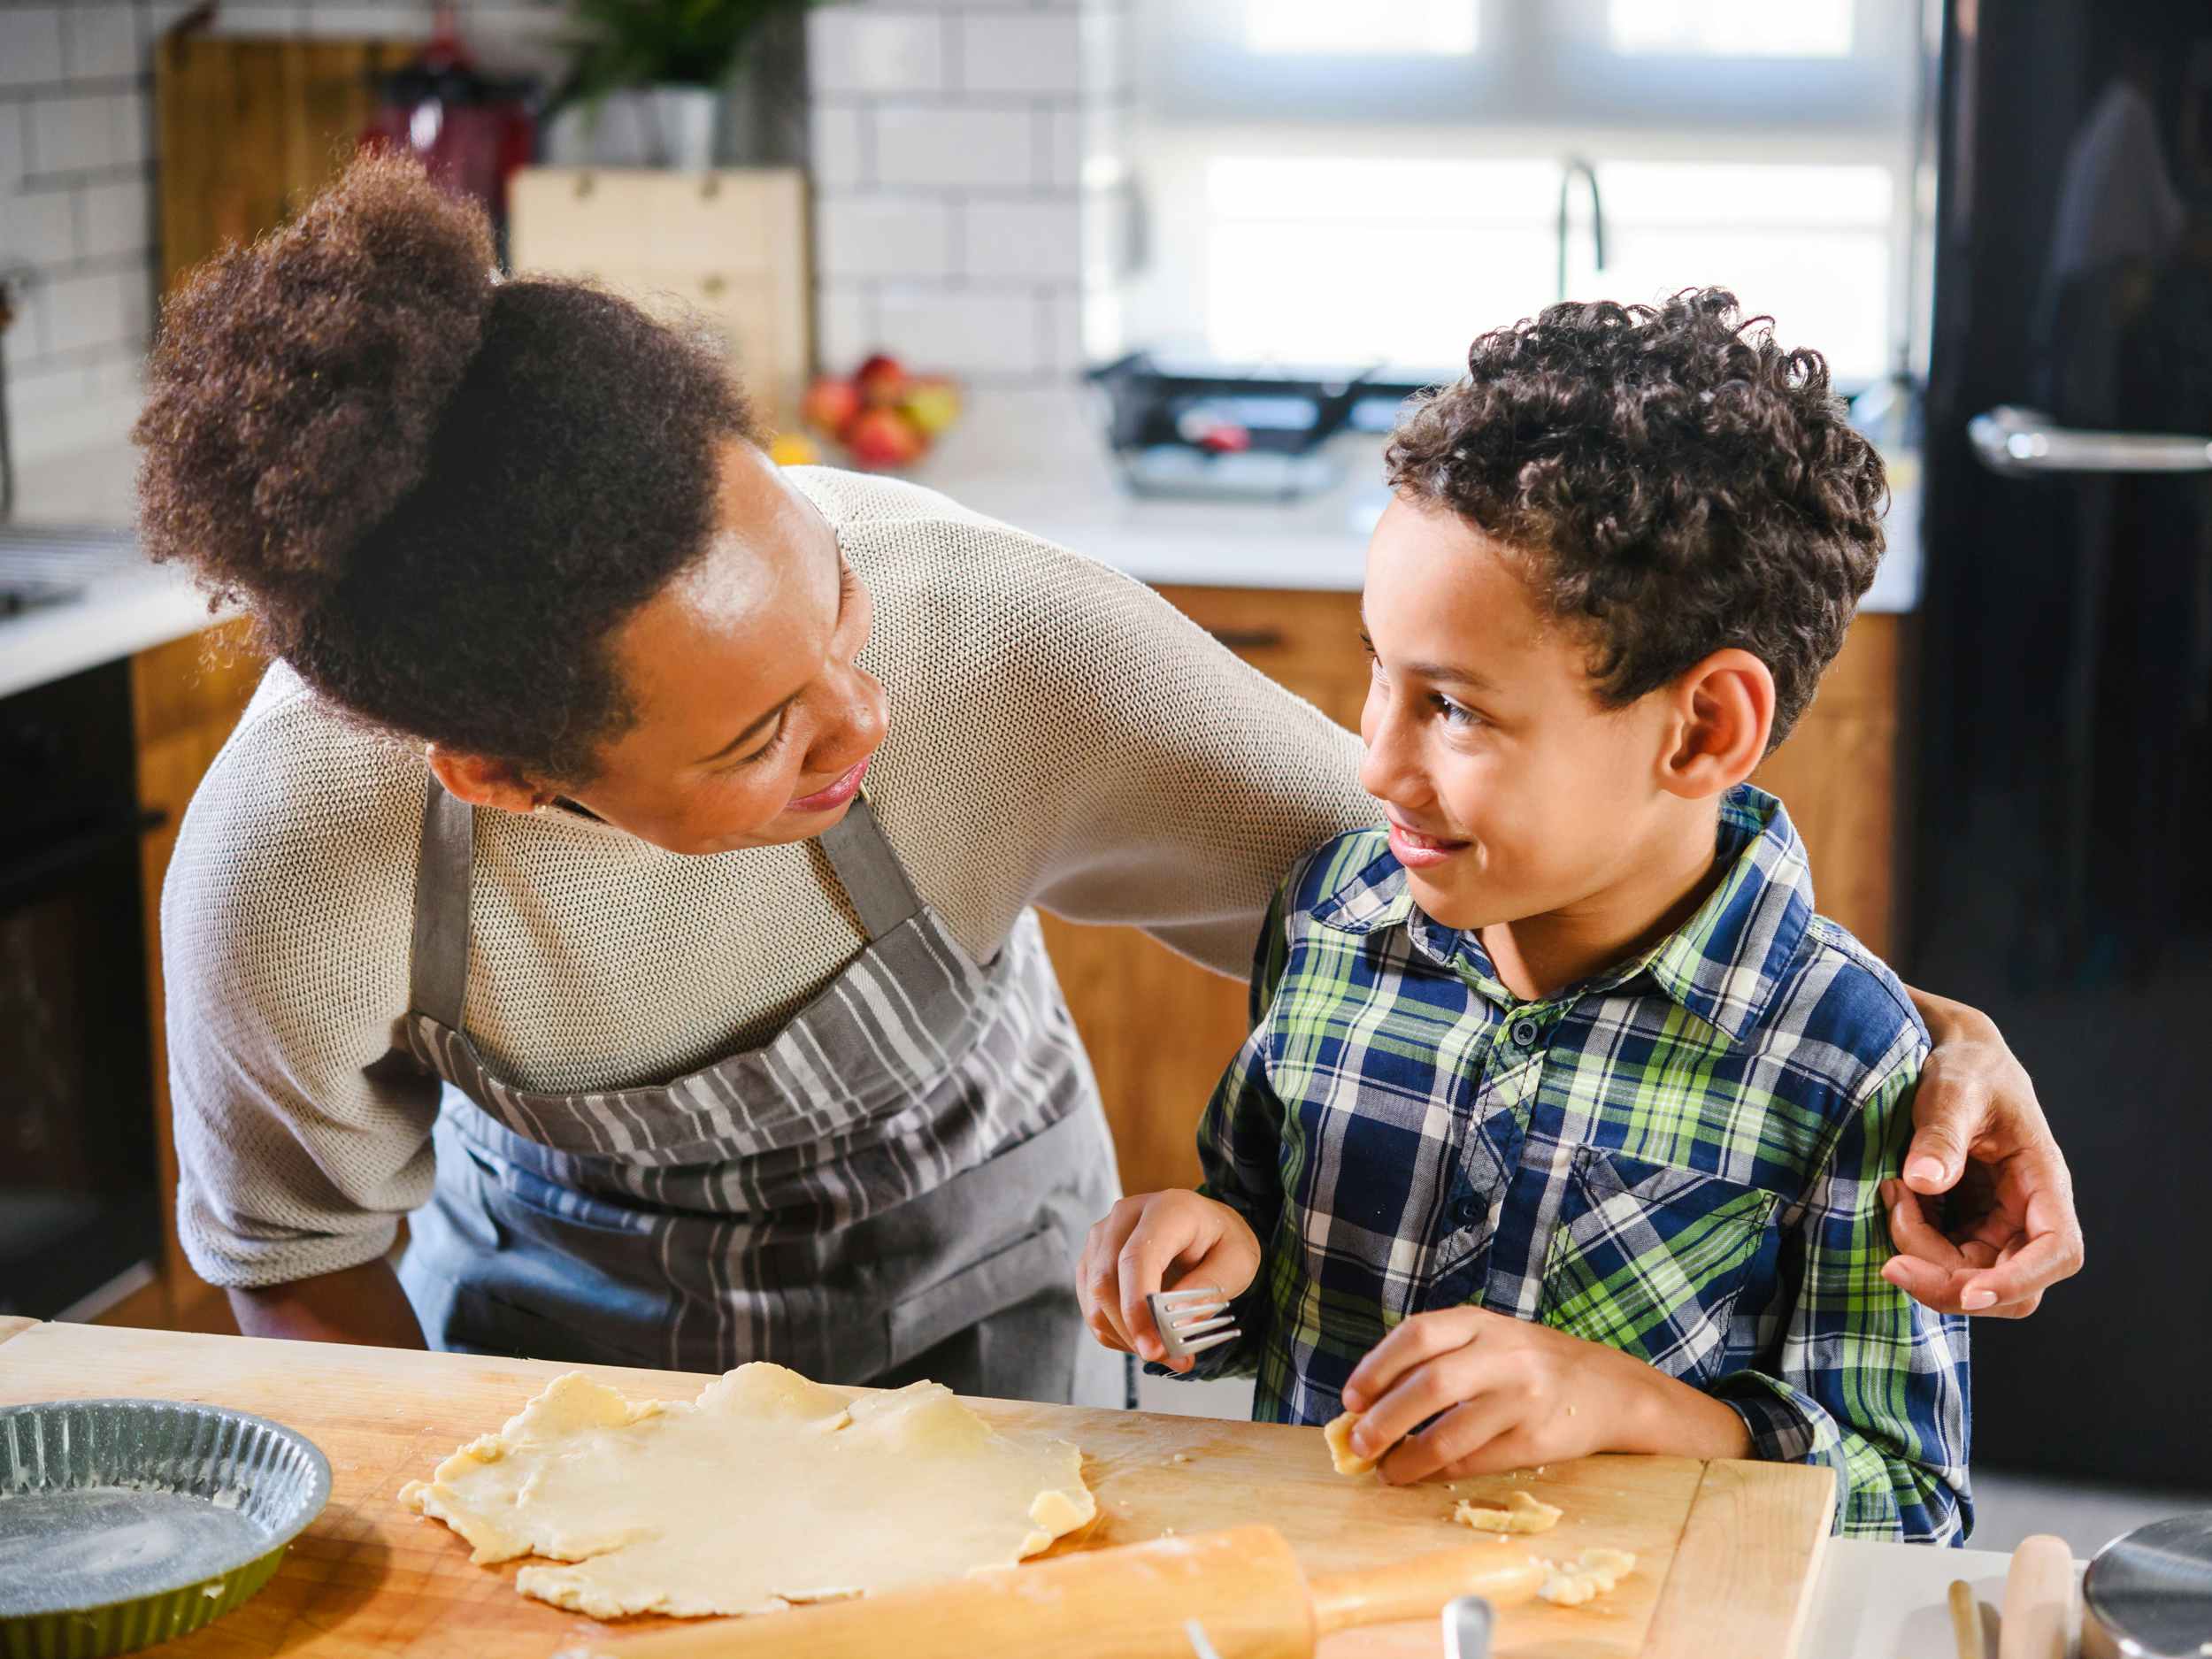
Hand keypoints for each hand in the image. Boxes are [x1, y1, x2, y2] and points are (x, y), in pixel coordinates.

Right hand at [1076, 1190, 1259, 1370]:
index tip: (1154, 1348)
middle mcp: (1124, 1217)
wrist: (1205, 1225)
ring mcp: (1101, 1237)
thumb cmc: (1221, 1242)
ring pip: (1095, 1301)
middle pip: (1107, 1281)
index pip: (1137, 1257)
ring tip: (1167, 1352)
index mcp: (1166, 1209)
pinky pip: (1093, 1308)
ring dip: (1127, 1338)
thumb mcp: (1238, 1262)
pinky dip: (1117, 1334)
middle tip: (1172, 1359)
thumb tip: (1174, 1323)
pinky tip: (1148, 1337)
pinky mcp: (1092, 1260)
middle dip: (1134, 1332)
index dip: (1138, 1306)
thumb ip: (1208, 1289)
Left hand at [1335, 1308, 1750, 1483]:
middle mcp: (1502, 1354)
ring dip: (1408, 1457)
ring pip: (1450, 1432)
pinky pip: (1476, 1460)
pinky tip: (1425, 1473)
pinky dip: (1442, 1471)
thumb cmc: (1529, 1364)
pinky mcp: (1537, 1439)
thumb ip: (1437, 1359)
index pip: (1416, 1336)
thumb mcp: (1488, 1340)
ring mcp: (1523, 1398)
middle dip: (1384, 1420)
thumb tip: (1367, 1402)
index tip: (1350, 1399)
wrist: (1608, 1388)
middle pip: (1428, 1385)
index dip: (1376, 1368)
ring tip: (1387, 1470)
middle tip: (1358, 1443)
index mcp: (1480, 1323)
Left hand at [1893, 991, 2085, 1317]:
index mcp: (2044, 1180)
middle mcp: (2028, 1213)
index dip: (2018, 1281)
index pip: (2057, 1250)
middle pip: (2008, 1285)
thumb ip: (1942, 1133)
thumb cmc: (1967, 1069)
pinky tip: (1895, 1199)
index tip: (1967, 1291)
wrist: (1955, 1060)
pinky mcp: (1967, 1226)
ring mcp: (1998, 1225)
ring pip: (1969, 1279)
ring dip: (1922, 1258)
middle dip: (1947, 1283)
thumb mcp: (1953, 1090)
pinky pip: (1944, 1259)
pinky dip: (1913, 1243)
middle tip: (1891, 1261)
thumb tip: (1923, 1181)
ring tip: (1892, 1196)